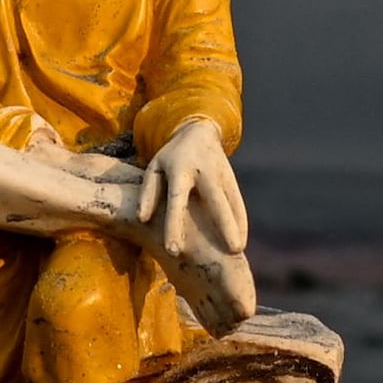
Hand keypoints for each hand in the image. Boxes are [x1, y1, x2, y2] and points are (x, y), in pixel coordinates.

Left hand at [138, 122, 245, 266]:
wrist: (198, 131)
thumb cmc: (170, 158)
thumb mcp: (154, 168)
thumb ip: (147, 193)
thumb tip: (141, 219)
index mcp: (180, 170)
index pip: (177, 201)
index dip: (174, 225)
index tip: (173, 250)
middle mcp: (204, 172)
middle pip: (215, 202)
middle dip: (223, 226)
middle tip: (230, 251)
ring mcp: (221, 175)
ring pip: (231, 203)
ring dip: (236, 226)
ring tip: (238, 252)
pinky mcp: (232, 179)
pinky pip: (238, 202)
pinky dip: (241, 221)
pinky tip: (241, 242)